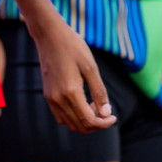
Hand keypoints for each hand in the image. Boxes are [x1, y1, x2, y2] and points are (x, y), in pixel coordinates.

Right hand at [30, 16, 114, 133]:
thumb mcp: (91, 67)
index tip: (113, 116)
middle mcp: (58, 99)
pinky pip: (60, 116)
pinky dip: (73, 117)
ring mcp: (50, 98)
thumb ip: (99, 92)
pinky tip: (82, 103)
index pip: (89, 120)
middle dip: (96, 124)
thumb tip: (106, 113)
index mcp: (70, 92)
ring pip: (69, 124)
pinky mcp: (47, 94)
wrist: (49, 35)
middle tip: (105, 111)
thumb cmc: (72, 47)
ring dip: (84, 121)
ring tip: (94, 106)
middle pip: (80, 126)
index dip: (104, 123)